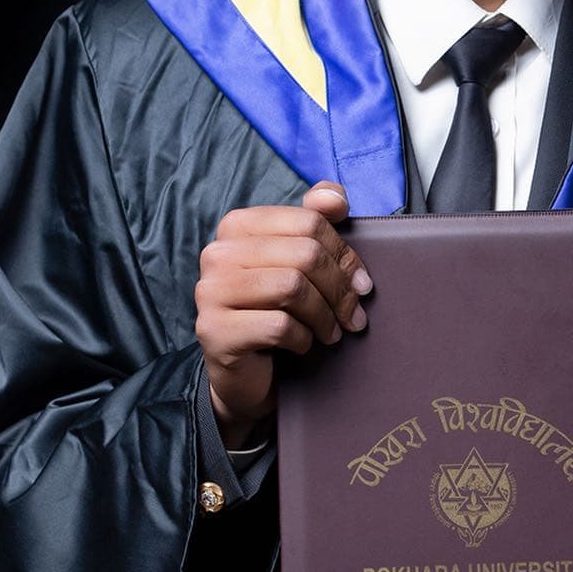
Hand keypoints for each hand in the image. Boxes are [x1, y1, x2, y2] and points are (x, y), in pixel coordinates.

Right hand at [195, 180, 372, 445]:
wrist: (246, 375)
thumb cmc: (276, 311)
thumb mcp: (299, 262)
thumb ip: (315, 220)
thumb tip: (337, 196)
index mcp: (238, 225)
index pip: (308, 222)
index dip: (344, 253)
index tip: (362, 283)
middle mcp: (217, 253)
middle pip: (304, 255)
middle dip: (340, 289)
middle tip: (354, 315)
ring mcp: (210, 292)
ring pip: (292, 288)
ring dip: (324, 316)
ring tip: (332, 332)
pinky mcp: (214, 331)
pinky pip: (279, 326)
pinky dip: (303, 339)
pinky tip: (304, 345)